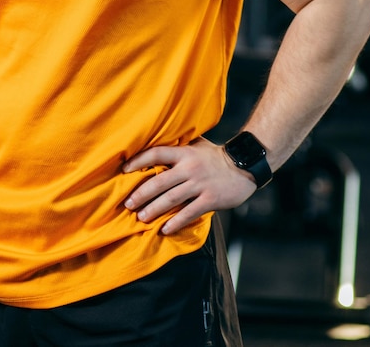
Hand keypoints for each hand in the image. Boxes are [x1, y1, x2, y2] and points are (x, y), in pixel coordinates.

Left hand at [123, 137, 255, 234]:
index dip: (138, 161)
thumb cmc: (216, 156)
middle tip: (128, 204)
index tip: (124, 170)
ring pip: (171, 199)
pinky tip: (164, 229)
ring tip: (141, 217)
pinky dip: (175, 222)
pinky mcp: (210, 199)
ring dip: (154, 209)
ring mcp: (200, 184)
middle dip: (141, 194)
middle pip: (159, 181)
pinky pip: (189, 213)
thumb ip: (179, 146)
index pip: (156, 153)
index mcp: (184, 153)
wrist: (245, 166)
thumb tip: (156, 141)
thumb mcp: (197, 145)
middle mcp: (190, 168)